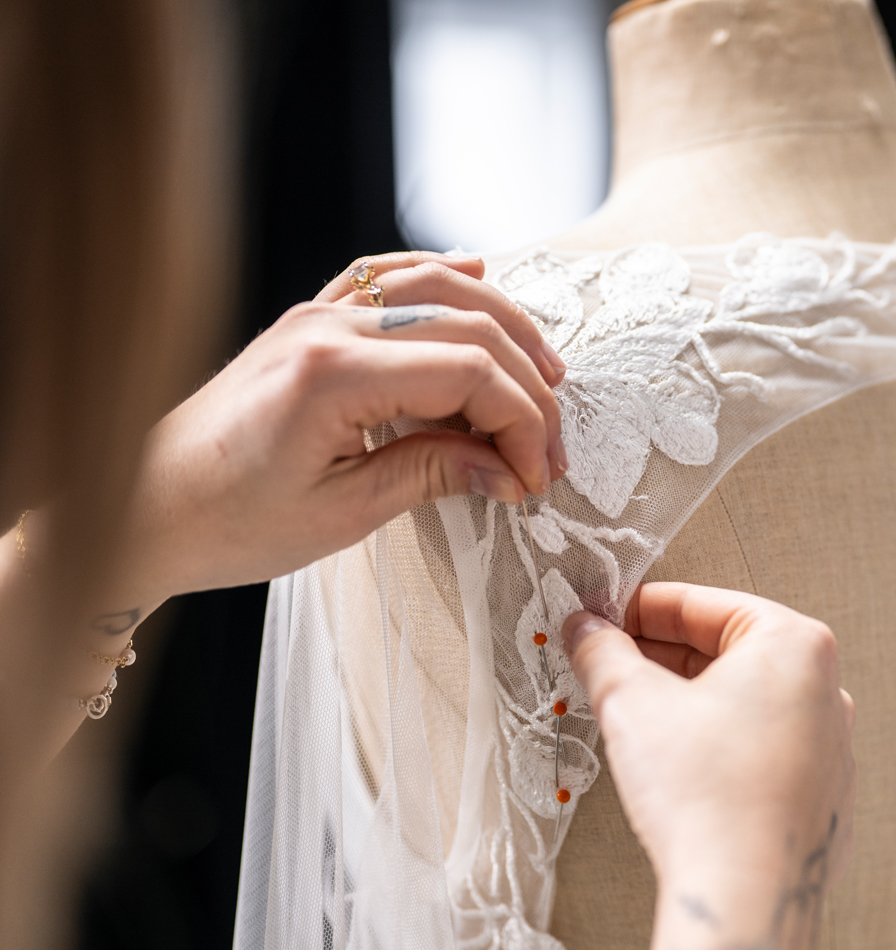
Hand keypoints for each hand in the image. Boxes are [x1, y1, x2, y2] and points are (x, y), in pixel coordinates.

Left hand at [122, 251, 567, 607]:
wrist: (143, 510)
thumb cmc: (228, 523)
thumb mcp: (342, 514)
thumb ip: (434, 475)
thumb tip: (507, 469)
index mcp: (334, 375)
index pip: (468, 373)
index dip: (521, 423)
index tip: (536, 476)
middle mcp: (326, 327)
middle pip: (466, 327)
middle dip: (526, 389)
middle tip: (548, 451)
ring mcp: (315, 316)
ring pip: (435, 287)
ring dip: (501, 324)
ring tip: (545, 374)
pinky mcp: (308, 324)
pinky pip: (384, 276)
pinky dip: (440, 275)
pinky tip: (476, 276)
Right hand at [564, 583, 855, 949]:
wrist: (743, 896)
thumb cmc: (703, 794)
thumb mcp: (632, 703)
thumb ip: (604, 654)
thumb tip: (586, 631)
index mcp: (794, 645)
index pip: (704, 606)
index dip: (640, 609)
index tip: (602, 619)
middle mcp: (827, 691)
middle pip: (729, 652)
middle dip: (662, 657)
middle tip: (607, 664)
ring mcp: (832, 749)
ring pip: (746, 705)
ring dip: (689, 702)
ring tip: (633, 715)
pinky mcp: (823, 800)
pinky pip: (763, 754)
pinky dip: (720, 749)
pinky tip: (677, 768)